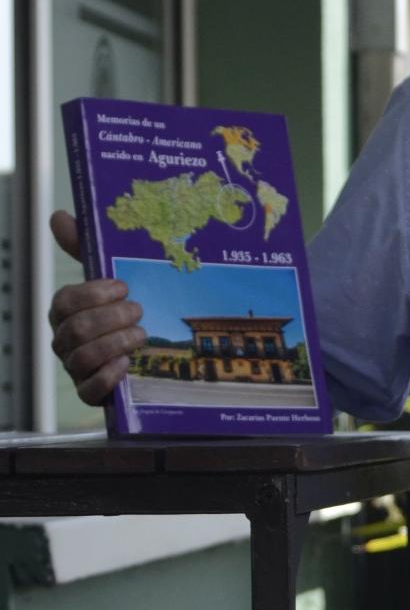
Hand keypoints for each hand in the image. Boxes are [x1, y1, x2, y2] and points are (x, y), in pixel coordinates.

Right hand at [47, 210, 146, 405]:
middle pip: (75, 330)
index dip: (93, 293)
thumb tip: (58, 215)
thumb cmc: (122, 311)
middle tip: (139, 310)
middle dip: (112, 318)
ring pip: (83, 357)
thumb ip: (83, 248)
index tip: (123, 286)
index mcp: (65, 312)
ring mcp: (75, 369)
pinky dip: (110, 376)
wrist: (150, 354)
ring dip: (116, 343)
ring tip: (140, 334)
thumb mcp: (109, 279)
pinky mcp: (90, 394)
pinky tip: (128, 363)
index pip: (65, 301)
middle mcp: (64, 341)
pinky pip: (89, 390)